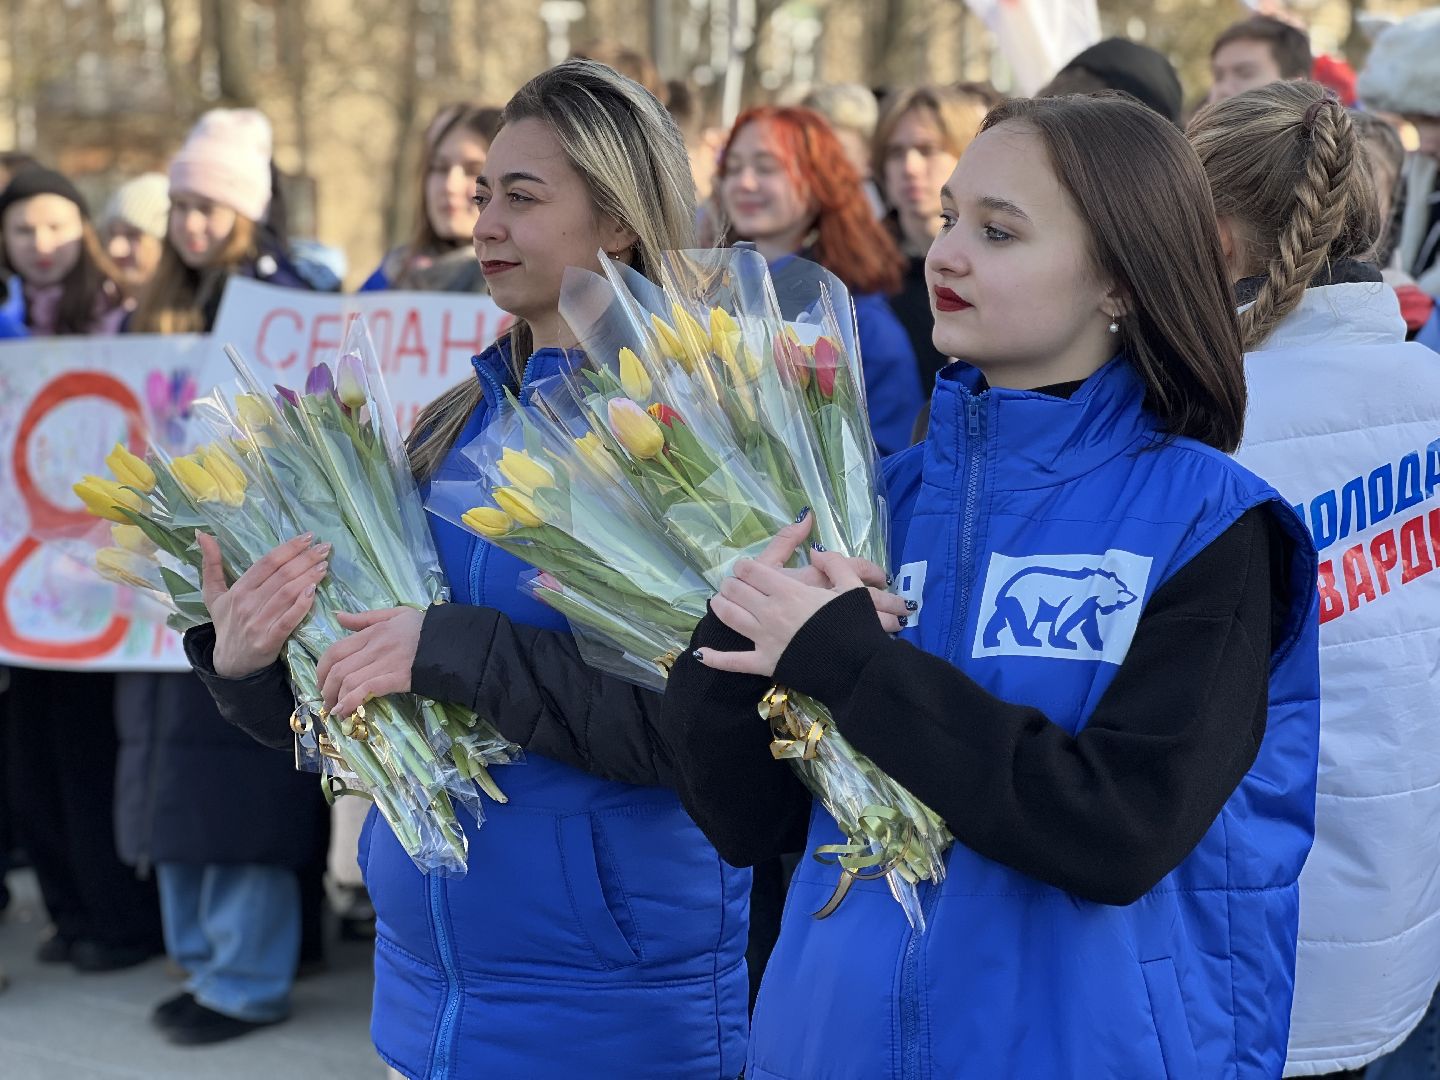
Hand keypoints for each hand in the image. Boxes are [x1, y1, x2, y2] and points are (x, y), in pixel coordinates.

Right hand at [201, 531, 329, 677]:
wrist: (229, 664)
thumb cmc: (226, 625)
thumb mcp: (214, 595)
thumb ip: (211, 565)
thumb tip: (202, 534)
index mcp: (238, 590)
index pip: (267, 563)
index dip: (289, 548)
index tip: (308, 536)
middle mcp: (247, 604)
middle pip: (280, 576)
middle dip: (305, 559)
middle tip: (324, 547)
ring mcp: (258, 623)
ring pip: (286, 594)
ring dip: (308, 578)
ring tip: (324, 565)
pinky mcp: (268, 641)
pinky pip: (288, 620)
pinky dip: (302, 606)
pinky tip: (315, 592)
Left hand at [316, 607, 423, 717]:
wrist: (453, 642)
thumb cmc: (425, 628)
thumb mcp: (395, 614)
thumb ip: (365, 618)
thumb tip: (337, 616)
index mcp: (372, 632)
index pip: (335, 650)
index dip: (321, 669)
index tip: (321, 682)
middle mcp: (374, 648)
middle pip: (338, 670)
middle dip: (326, 688)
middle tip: (327, 700)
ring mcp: (385, 664)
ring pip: (349, 682)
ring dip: (336, 698)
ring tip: (335, 709)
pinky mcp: (397, 678)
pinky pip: (367, 690)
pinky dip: (351, 702)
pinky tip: (345, 711)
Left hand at [696, 519, 910, 676]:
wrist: (857, 667)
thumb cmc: (855, 625)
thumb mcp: (851, 586)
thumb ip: (834, 563)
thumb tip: (816, 550)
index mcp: (788, 590)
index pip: (752, 570)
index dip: (743, 566)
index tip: (744, 567)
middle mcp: (770, 611)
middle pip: (736, 590)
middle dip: (731, 584)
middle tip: (733, 584)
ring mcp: (764, 638)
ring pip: (730, 616)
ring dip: (721, 605)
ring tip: (719, 601)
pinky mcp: (765, 664)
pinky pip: (733, 661)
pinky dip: (715, 658)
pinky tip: (700, 653)